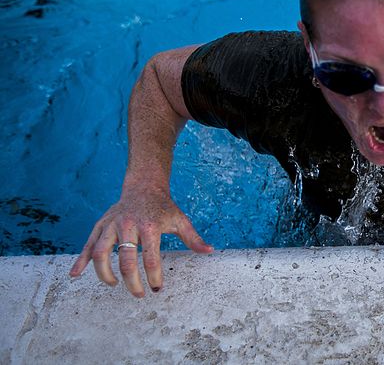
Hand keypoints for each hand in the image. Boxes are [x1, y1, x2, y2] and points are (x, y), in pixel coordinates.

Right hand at [69, 185, 212, 296]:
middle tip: (138, 294)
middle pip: (125, 260)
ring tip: (113, 285)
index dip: (153, 276)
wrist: (143, 187)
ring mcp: (111, 225)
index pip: (150, 258)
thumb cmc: (163, 208)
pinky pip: (87, 245)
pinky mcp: (100, 225)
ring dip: (104, 273)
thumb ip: (193, 238)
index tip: (156, 288)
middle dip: (132, 282)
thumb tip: (210, 251)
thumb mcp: (180, 220)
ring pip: (100, 252)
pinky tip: (75, 274)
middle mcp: (128, 225)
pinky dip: (80, 260)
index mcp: (149, 226)